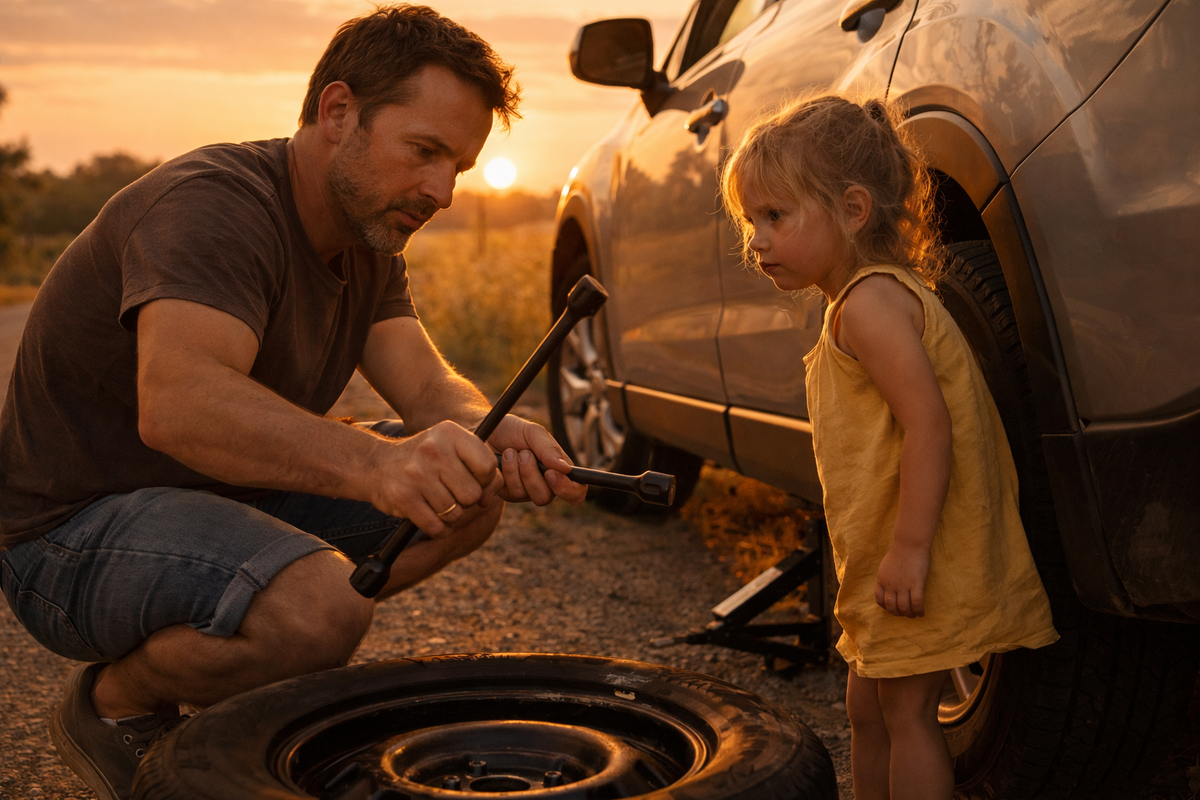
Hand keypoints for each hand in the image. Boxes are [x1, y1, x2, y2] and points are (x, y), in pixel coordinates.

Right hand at [368, 420, 500, 535]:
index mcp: (450, 433)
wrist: (375, 465)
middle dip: (465, 500)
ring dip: (449, 514)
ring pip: (455, 514)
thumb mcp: (451, 449)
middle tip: (450, 492)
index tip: (472, 479)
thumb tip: (495, 494)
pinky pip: (437, 527)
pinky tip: (429, 515)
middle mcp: (434, 450)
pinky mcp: (404, 497)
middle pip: (473, 494)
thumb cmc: (424, 459)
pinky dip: (437, 528)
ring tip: (435, 500)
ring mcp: (417, 474)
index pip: (487, 466)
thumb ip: (479, 465)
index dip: (485, 480)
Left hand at [486, 415, 586, 506]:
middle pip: (547, 496)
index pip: (576, 490)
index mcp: (558, 470)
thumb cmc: (511, 430)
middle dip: (532, 474)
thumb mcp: (532, 432)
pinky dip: (503, 474)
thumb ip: (549, 449)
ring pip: (525, 495)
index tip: (551, 473)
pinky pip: (508, 493)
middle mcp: (544, 484)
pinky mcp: (505, 493)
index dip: (568, 489)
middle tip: (523, 453)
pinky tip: (500, 461)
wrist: (482, 430)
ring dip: (516, 471)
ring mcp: (524, 491)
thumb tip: (566, 469)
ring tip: (509, 452)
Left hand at [875, 542, 930, 617]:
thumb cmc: (899, 552)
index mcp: (882, 580)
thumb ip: (885, 577)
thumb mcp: (885, 566)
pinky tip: (922, 613)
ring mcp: (903, 585)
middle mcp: (891, 585)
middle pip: (891, 606)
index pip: (879, 599)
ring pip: (903, 608)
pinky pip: (917, 603)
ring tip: (913, 614)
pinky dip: (919, 611)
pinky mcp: (916, 584)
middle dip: (898, 613)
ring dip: (909, 614)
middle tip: (905, 613)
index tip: (892, 608)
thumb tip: (887, 585)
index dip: (886, 607)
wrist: (909, 543)